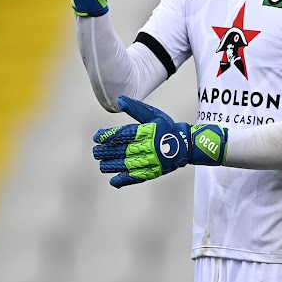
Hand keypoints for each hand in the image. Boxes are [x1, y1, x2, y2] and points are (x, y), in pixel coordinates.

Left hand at [93, 96, 227, 187]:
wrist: (185, 144)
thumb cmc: (167, 128)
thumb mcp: (153, 115)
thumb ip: (135, 109)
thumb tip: (119, 100)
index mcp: (146, 132)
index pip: (123, 134)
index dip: (108, 136)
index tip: (97, 137)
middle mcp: (147, 147)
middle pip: (122, 150)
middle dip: (106, 152)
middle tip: (95, 152)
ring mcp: (150, 161)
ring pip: (126, 164)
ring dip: (111, 165)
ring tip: (101, 165)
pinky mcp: (152, 171)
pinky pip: (136, 177)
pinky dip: (124, 180)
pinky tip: (113, 181)